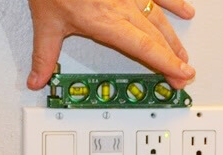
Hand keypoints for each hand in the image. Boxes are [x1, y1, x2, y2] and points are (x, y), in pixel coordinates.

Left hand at [26, 0, 195, 89]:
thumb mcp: (46, 21)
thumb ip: (44, 54)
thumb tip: (37, 78)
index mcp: (106, 22)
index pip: (144, 48)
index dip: (165, 64)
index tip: (180, 76)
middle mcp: (122, 7)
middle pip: (156, 37)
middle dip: (173, 58)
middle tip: (184, 74)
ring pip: (160, 18)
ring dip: (174, 38)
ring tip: (184, 54)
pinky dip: (173, 2)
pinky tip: (185, 9)